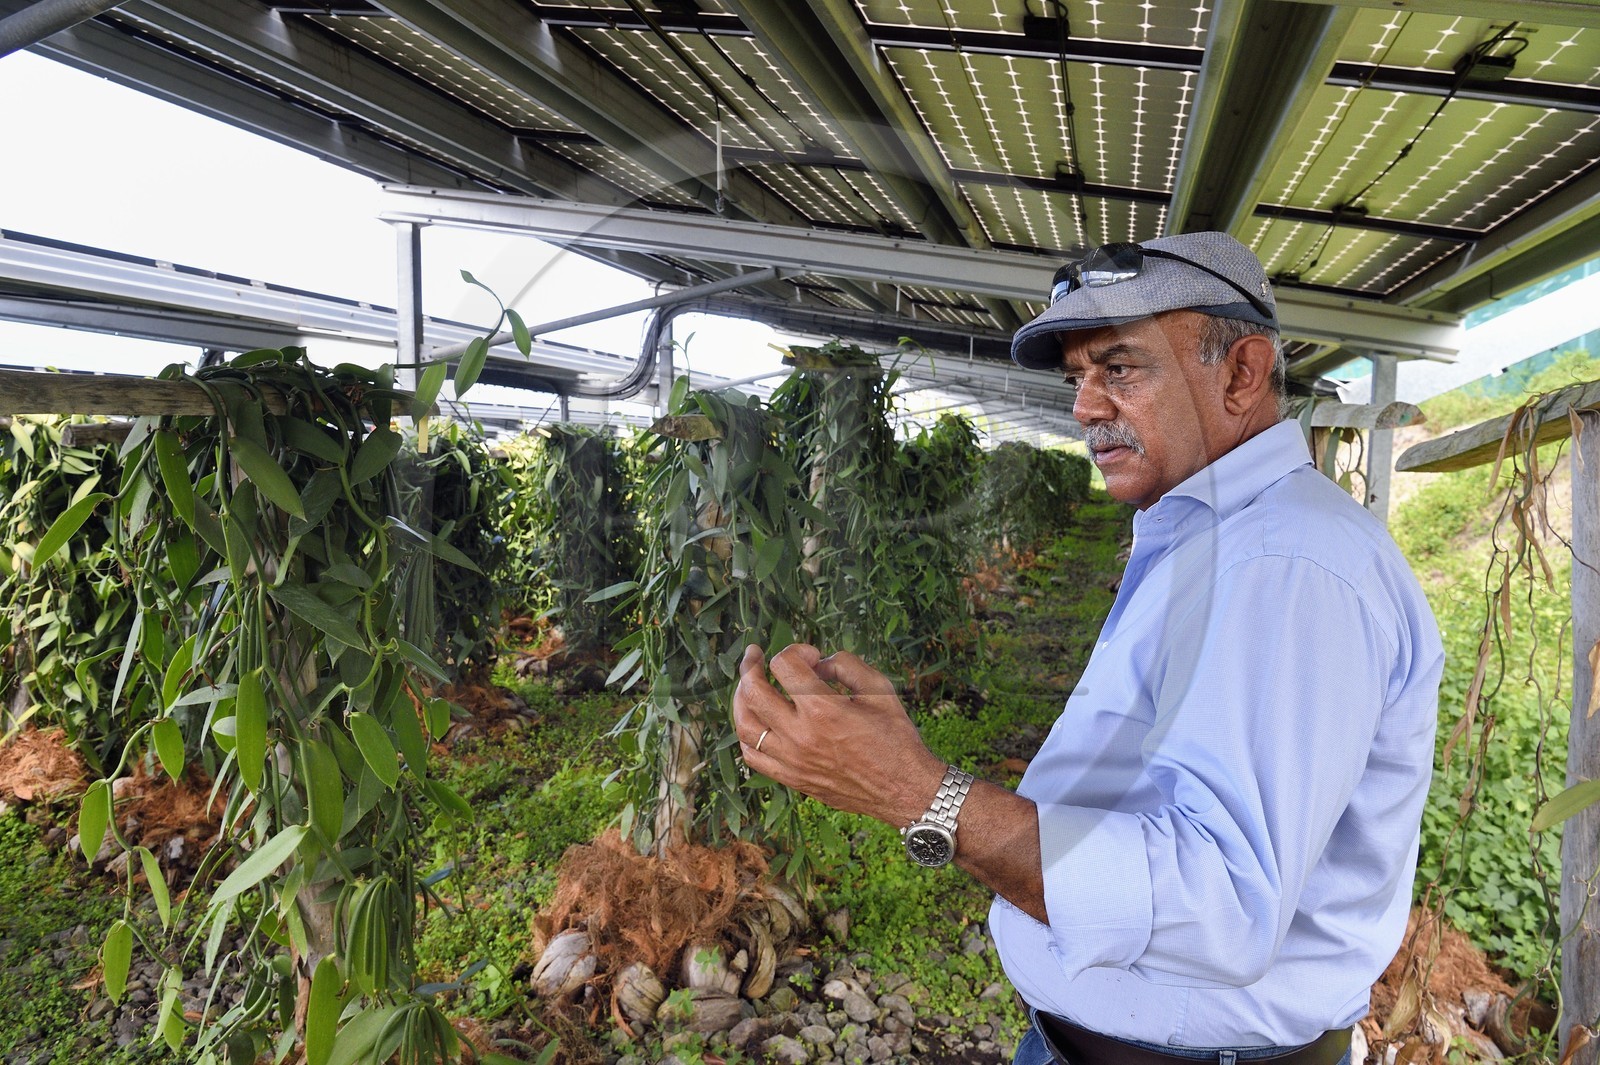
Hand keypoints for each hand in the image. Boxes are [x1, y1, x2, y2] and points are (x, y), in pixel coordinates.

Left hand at [732, 643, 944, 826]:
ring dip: (740, 698)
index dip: (796, 650)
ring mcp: (792, 760)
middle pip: (753, 691)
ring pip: (745, 724)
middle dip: (750, 666)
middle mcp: (801, 735)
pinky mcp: (792, 779)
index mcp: (824, 710)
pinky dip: (747, 733)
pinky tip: (755, 721)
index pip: (784, 665)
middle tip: (755, 655)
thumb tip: (817, 663)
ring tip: (747, 684)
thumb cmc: (895, 737)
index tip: (812, 656)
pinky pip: (752, 755)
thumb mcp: (880, 688)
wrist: (904, 790)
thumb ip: (845, 664)